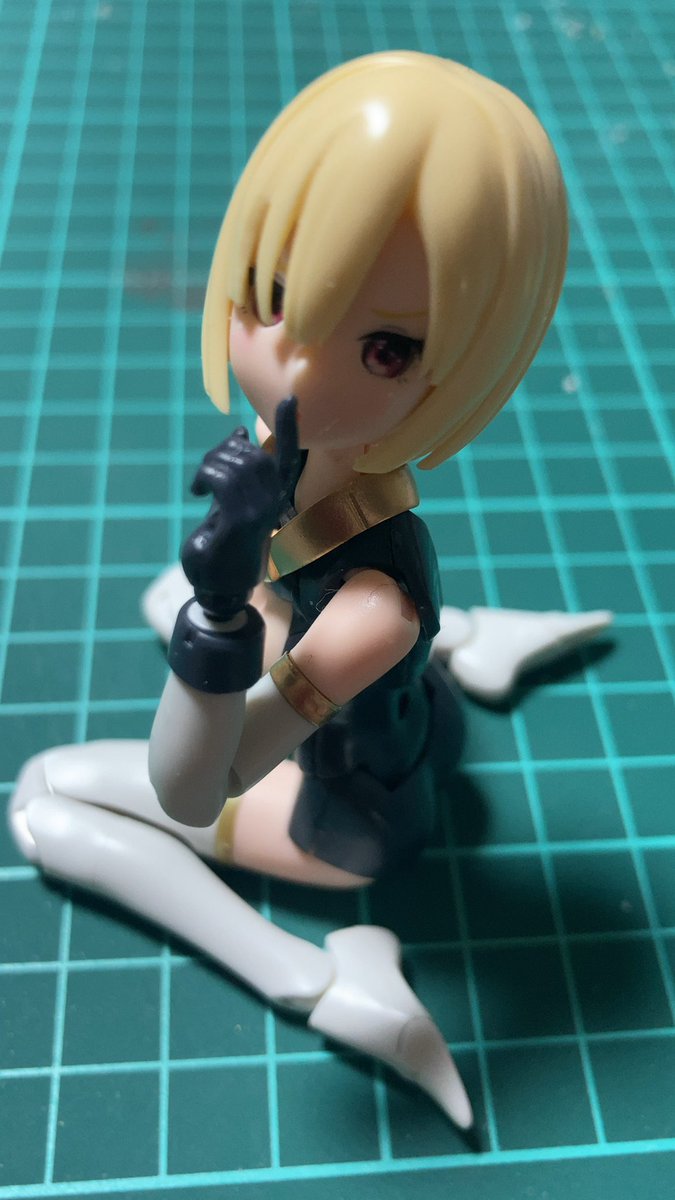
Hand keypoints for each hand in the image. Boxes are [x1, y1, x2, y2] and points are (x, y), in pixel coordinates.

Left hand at [181, 397, 298, 620]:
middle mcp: (273, 501)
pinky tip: (198, 490)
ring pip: (236, 462)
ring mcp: (259, 511)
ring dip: (210, 464)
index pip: (288, 457)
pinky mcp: (241, 520)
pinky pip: (223, 478)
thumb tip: (238, 433)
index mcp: (274, 496)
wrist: (216, 588)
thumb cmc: (221, 547)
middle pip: (252, 452)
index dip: (289, 427)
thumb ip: (234, 469)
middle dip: (223, 450)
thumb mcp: (227, 502)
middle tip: (205, 470)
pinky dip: (205, 476)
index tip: (291, 397)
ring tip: (200, 483)